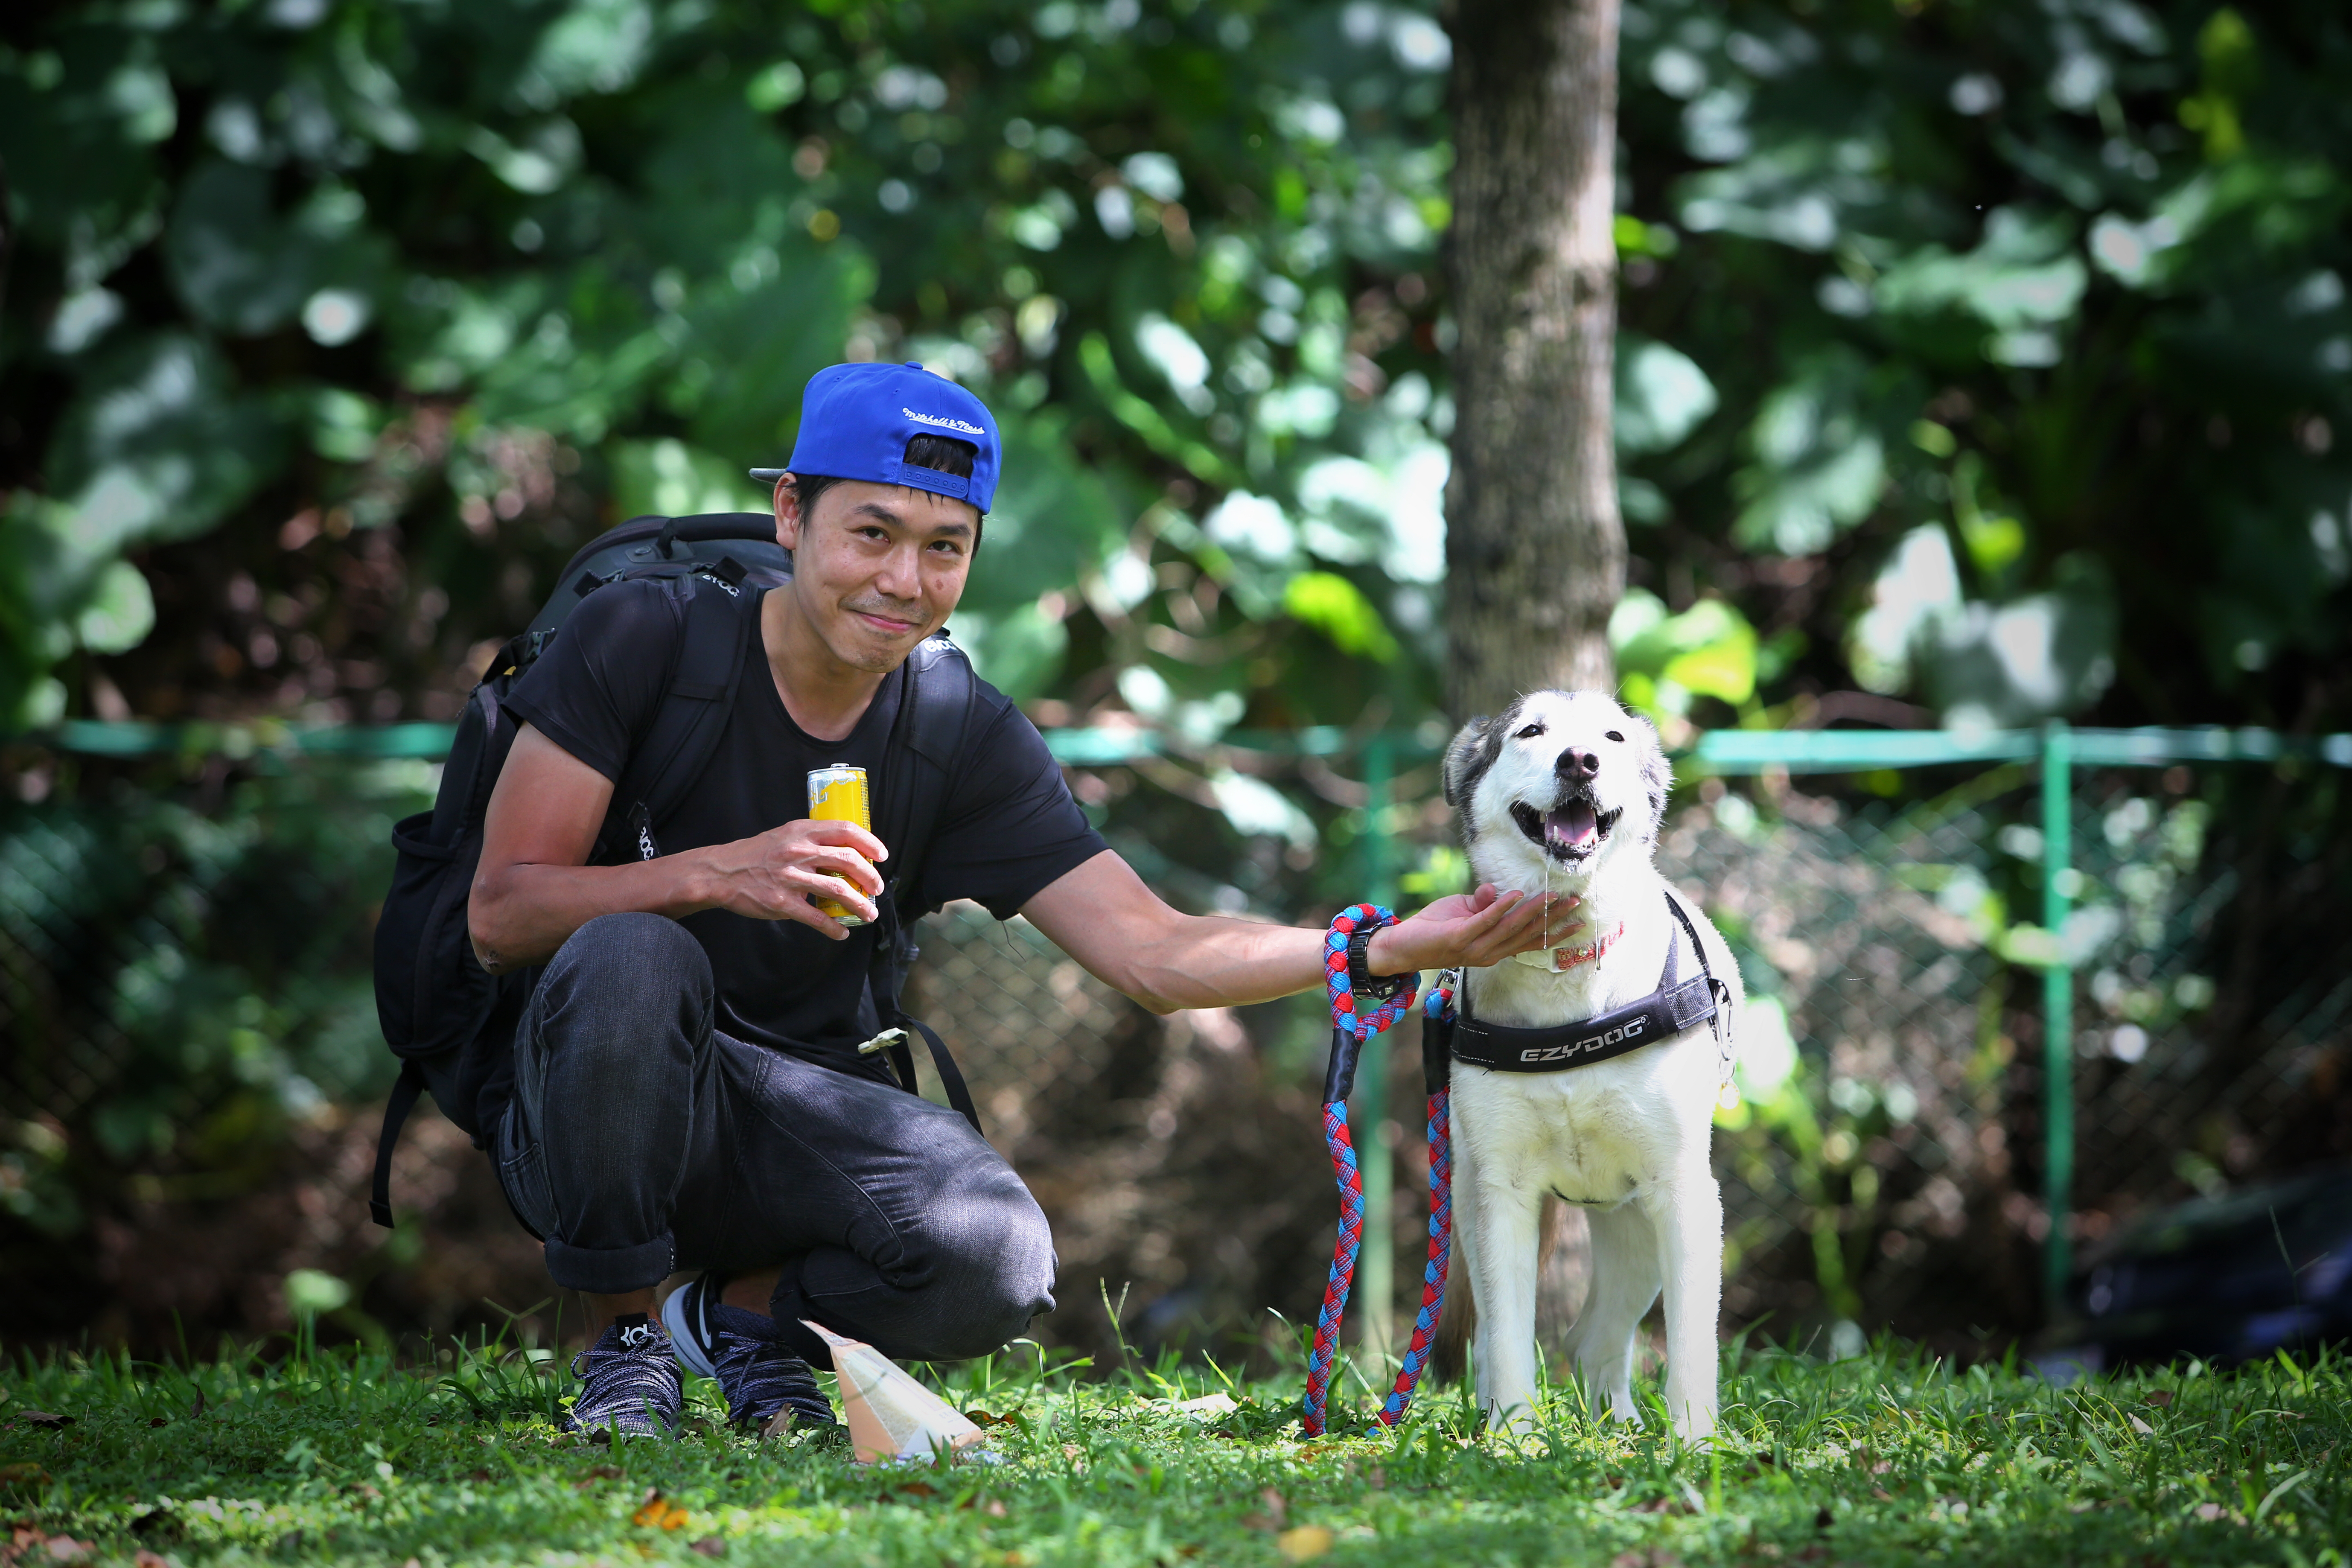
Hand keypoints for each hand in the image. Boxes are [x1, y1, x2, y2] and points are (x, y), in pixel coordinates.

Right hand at [694, 818, 888, 938]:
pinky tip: (841, 933)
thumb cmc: (757, 854)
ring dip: (860, 904)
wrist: (722, 872)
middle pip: (847, 860)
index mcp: (801, 831)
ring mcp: (790, 877)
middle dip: (870, 876)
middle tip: (877, 888)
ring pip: (838, 890)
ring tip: (870, 913)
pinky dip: (833, 928)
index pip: (844, 830)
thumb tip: (845, 851)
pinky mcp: (782, 902)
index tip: (882, 855)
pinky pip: (816, 918)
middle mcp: (798, 851)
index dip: (869, 842)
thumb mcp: (785, 835)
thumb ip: (812, 839)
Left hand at [1365, 884, 1581, 974]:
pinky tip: (1515, 895)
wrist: (1401, 946)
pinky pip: (1484, 922)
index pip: (1530, 942)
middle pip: (1528, 935)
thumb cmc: (1433, 928)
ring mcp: (1474, 947)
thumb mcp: (1463, 912)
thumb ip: (1483, 903)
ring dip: (1533, 911)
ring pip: (1511, 928)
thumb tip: (1499, 891)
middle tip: (1575, 903)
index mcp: (1494, 948)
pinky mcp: (1458, 938)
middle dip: (1553, 919)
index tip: (1578, 921)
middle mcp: (1489, 952)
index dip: (1554, 932)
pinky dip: (1500, 908)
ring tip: (1552, 896)